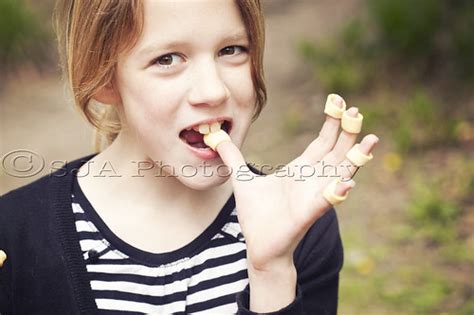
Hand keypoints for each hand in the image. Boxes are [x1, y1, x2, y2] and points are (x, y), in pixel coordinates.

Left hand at [216, 95, 378, 271]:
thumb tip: (215, 137)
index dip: (331, 123)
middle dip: (347, 132)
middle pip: (337, 151)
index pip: (322, 141)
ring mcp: (314, 195)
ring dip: (356, 157)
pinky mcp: (307, 213)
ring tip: (370, 139)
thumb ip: (232, 156)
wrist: (259, 245)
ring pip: (341, 172)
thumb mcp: (241, 178)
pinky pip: (326, 202)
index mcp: (301, 169)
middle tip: (356, 111)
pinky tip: (346, 182)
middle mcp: (313, 179)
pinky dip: (337, 192)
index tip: (337, 101)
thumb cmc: (256, 214)